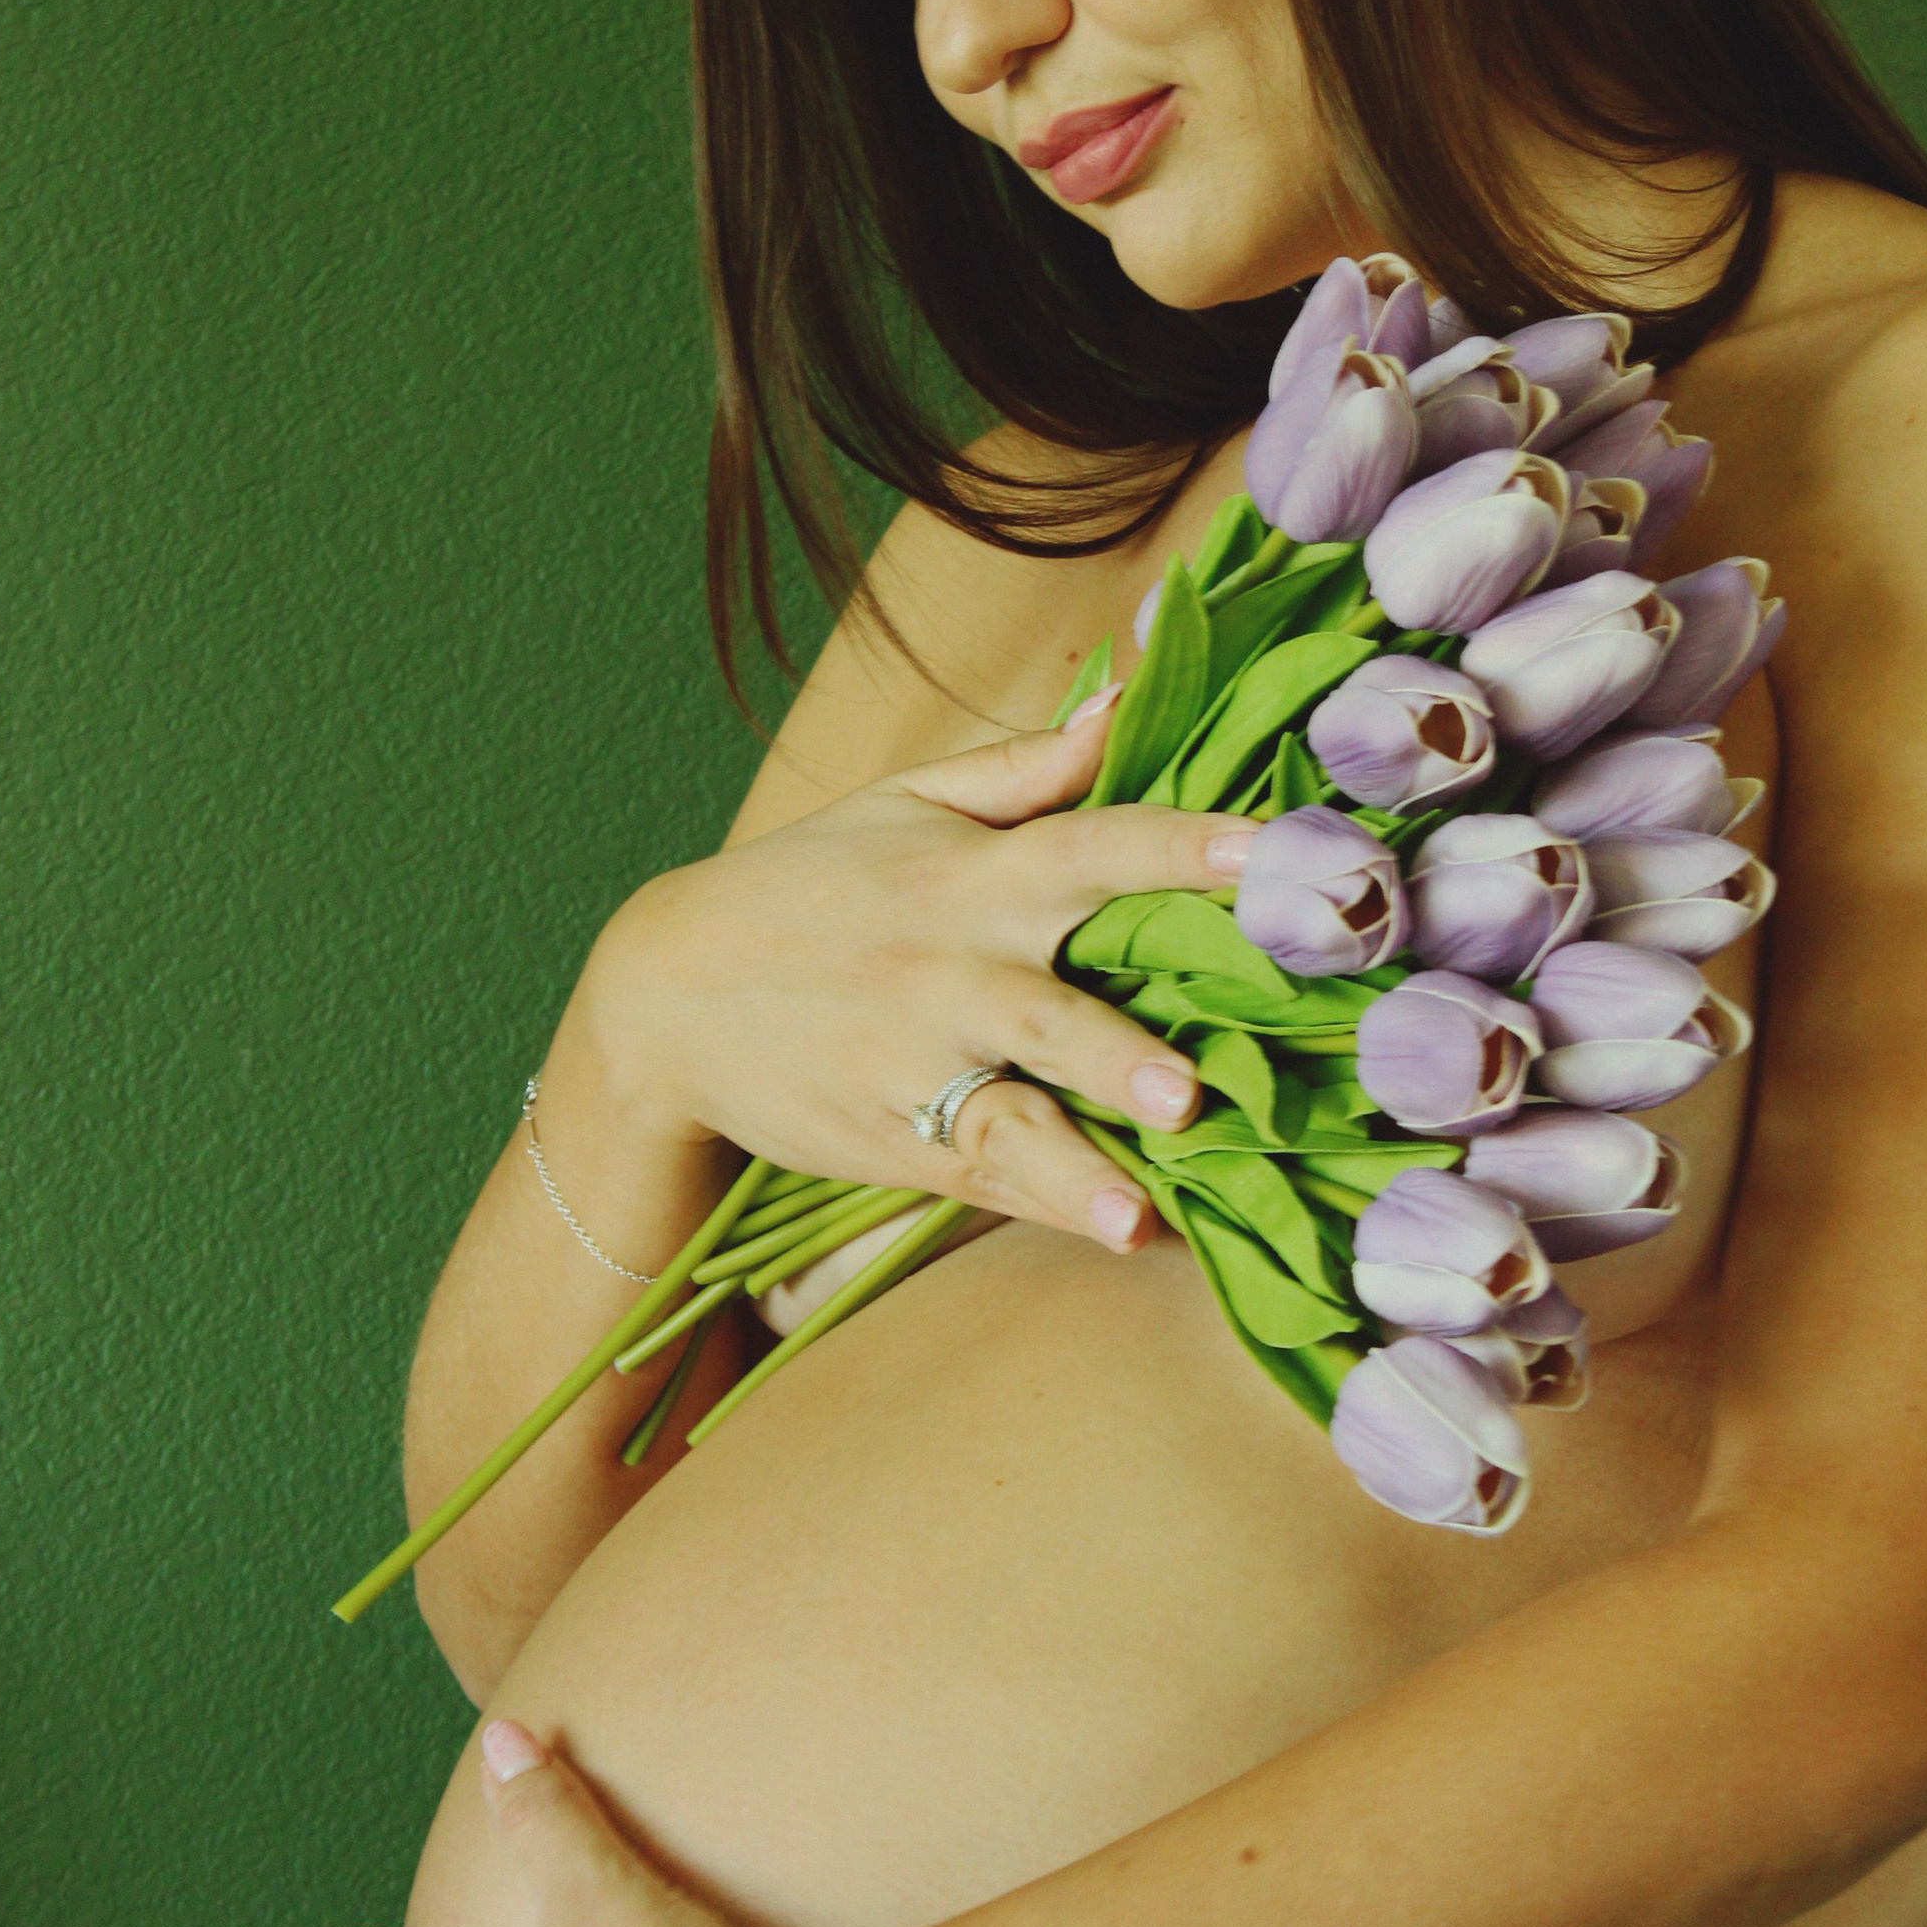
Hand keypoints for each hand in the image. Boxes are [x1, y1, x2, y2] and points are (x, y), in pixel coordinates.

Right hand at [580, 694, 1256, 1249]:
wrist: (661, 994)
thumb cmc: (804, 886)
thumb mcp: (903, 804)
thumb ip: (1027, 765)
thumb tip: (1130, 696)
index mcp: (968, 877)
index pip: (1090, 847)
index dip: (1178, 845)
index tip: (1264, 851)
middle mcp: (949, 971)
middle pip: (1051, 1009)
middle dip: (1121, 1049)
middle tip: (1197, 1087)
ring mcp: (917, 1064)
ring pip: (1014, 1114)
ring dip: (1080, 1155)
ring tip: (1141, 1204)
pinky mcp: (895, 1137)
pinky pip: (988, 1173)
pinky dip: (1054, 1202)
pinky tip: (1119, 1230)